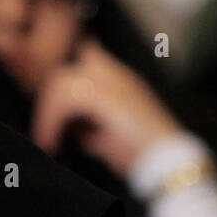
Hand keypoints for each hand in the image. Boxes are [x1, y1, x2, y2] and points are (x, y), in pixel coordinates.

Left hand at [31, 38, 181, 176]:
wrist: (170, 161)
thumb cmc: (148, 156)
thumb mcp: (116, 140)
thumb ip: (96, 132)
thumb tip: (80, 135)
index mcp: (123, 82)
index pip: (89, 55)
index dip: (67, 77)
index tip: (54, 109)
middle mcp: (116, 75)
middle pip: (66, 73)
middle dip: (50, 102)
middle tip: (46, 132)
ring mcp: (110, 81)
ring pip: (60, 84)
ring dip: (48, 114)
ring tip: (47, 141)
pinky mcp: (102, 95)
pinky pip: (64, 101)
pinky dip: (51, 122)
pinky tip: (52, 142)